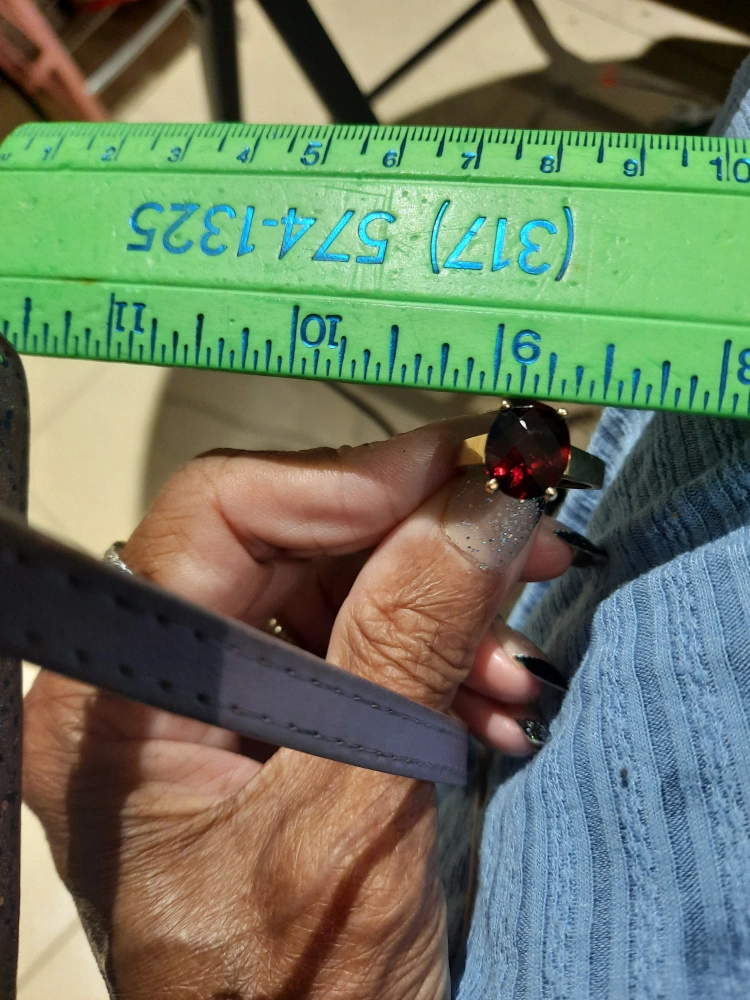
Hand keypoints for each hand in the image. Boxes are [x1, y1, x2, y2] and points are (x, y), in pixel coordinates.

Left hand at [24, 413, 574, 998]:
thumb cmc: (290, 999)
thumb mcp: (353, 814)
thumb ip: (409, 644)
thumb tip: (482, 503)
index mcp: (119, 700)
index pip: (217, 516)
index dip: (349, 480)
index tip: (467, 470)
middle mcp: (151, 683)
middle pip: (286, 545)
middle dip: (416, 545)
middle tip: (523, 542)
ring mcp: (212, 704)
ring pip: (331, 592)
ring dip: (439, 615)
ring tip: (514, 667)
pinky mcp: (269, 725)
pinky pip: (352, 649)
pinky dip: (431, 666)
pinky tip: (490, 705)